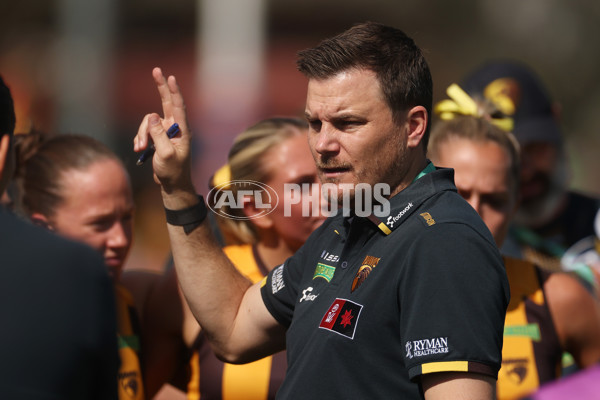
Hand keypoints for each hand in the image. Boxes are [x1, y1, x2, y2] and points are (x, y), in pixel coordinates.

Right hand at [134, 68, 195, 204]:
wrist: (171, 185)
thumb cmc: (173, 171)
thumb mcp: (165, 154)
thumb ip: (159, 135)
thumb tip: (152, 116)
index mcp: (182, 131)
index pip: (178, 107)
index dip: (174, 91)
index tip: (171, 77)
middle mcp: (175, 128)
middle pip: (167, 102)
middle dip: (161, 87)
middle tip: (156, 70)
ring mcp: (166, 132)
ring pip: (148, 121)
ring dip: (141, 133)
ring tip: (140, 148)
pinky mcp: (158, 137)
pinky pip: (145, 130)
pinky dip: (140, 138)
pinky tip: (138, 150)